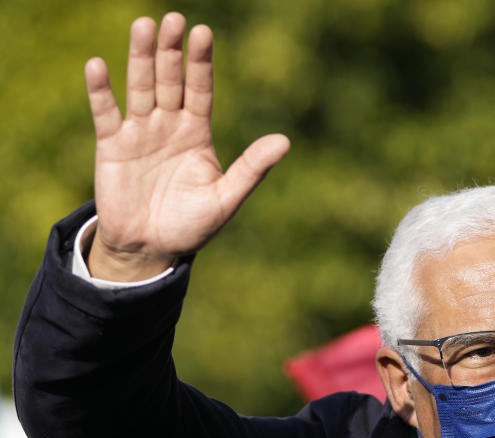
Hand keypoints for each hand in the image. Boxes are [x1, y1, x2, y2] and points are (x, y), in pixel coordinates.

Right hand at [85, 12, 289, 280]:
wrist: (153, 248)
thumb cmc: (192, 224)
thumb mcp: (227, 198)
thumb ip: (252, 168)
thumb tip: (284, 141)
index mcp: (197, 133)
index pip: (200, 89)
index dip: (201, 63)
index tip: (203, 33)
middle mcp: (168, 125)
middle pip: (170, 80)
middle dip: (171, 52)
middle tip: (173, 20)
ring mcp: (139, 132)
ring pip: (140, 88)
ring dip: (140, 59)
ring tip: (144, 26)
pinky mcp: (112, 146)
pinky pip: (106, 113)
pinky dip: (101, 91)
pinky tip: (98, 65)